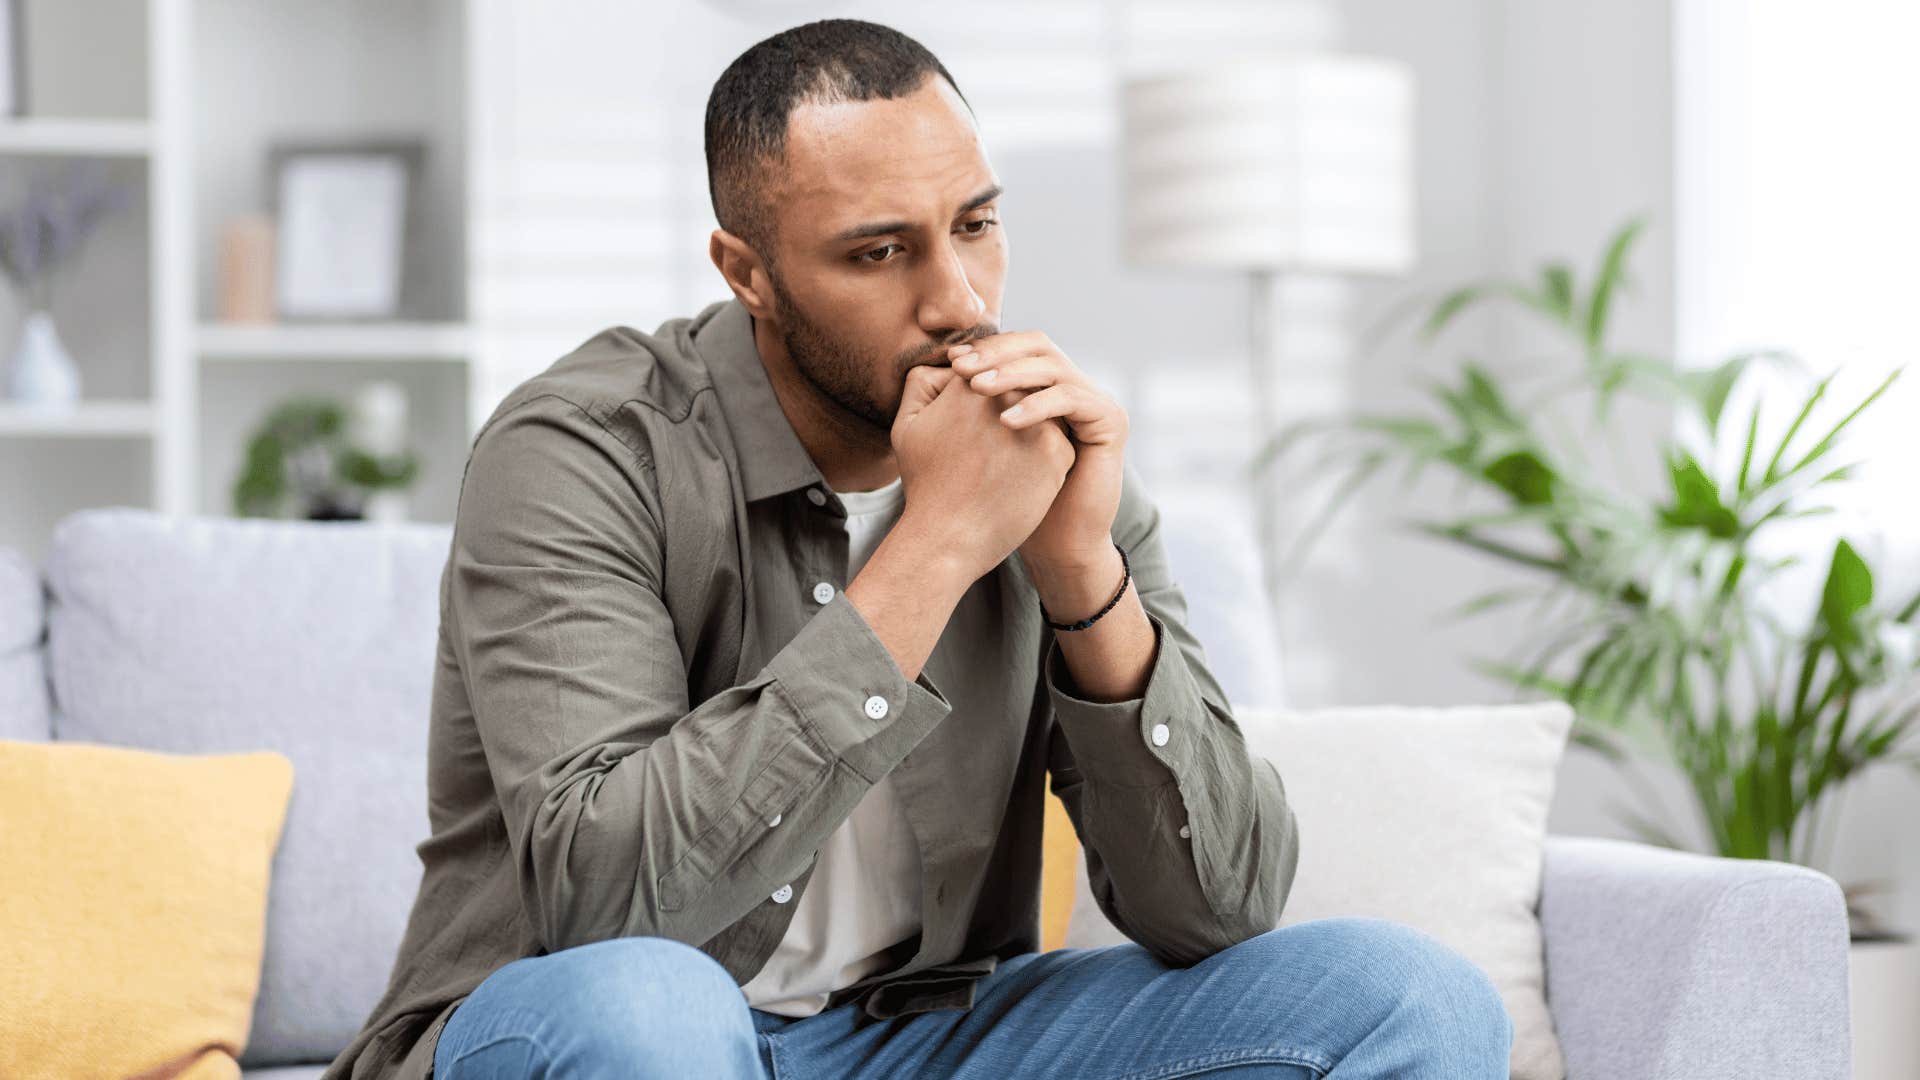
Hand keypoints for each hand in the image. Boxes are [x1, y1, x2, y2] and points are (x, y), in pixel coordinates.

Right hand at [891, 363, 1074, 579]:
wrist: (950, 537)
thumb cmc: (926, 485)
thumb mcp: (907, 425)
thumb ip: (922, 382)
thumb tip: (951, 361)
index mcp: (972, 382)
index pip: (991, 372)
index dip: (982, 399)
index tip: (974, 430)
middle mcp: (1009, 395)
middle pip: (1019, 391)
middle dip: (1010, 413)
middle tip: (990, 450)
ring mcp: (1038, 422)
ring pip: (1043, 415)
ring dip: (1033, 431)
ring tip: (1005, 464)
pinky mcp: (1059, 451)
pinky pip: (1058, 443)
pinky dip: (1044, 459)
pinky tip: (1021, 480)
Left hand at [948, 331, 1128, 574]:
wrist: (1055, 541)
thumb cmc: (1011, 498)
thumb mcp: (983, 443)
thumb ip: (968, 404)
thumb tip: (940, 364)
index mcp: (1046, 386)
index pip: (1017, 347)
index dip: (984, 348)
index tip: (950, 360)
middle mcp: (1072, 386)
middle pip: (1037, 344)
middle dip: (997, 353)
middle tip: (962, 367)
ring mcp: (1094, 400)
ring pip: (1053, 366)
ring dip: (1012, 374)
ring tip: (977, 389)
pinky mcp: (1110, 420)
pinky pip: (1072, 398)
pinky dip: (1037, 405)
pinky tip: (1006, 422)